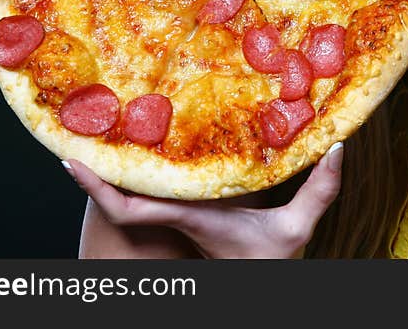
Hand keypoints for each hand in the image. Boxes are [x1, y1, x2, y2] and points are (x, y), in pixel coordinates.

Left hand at [62, 142, 343, 258]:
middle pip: (118, 192)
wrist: (256, 285)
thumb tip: (338, 147)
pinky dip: (133, 171)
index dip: (94, 185)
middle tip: (75, 122)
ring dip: (111, 163)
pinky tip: (137, 144)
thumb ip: (319, 190)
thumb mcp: (295, 228)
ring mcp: (174, 215)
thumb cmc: (267, 263)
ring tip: (99, 122)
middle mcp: (173, 215)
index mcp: (188, 215)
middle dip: (93, 162)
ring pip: (130, 190)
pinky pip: (148, 191)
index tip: (69, 160)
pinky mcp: (182, 213)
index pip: (126, 206)